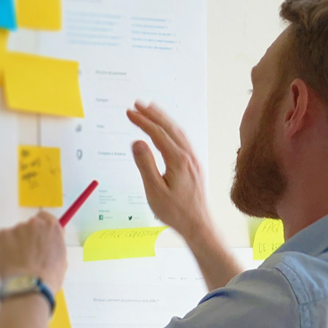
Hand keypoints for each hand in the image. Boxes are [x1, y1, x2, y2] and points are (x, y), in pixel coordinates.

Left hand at [0, 211, 66, 293]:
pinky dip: (5, 248)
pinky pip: (3, 239)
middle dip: (29, 238)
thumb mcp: (61, 261)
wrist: (29, 286)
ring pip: (16, 234)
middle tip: (28, 254)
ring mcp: (18, 228)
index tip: (39, 235)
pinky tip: (10, 262)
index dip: (42, 228)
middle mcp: (35, 224)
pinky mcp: (3, 234)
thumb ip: (55, 246)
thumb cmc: (47, 278)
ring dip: (16, 244)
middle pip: (30, 225)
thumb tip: (50, 245)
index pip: (46, 217)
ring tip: (19, 263)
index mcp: (52, 228)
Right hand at [126, 102, 211, 242]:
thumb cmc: (176, 212)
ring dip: (163, 118)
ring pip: (178, 131)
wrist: (198, 224)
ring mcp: (193, 159)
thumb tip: (137, 142)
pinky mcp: (194, 164)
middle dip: (152, 113)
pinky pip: (183, 139)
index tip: (129, 112)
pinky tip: (167, 129)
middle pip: (169, 127)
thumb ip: (145, 165)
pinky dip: (172, 128)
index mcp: (178, 160)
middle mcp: (188, 156)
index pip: (157, 133)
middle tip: (137, 103)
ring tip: (150, 109)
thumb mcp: (155, 191)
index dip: (142, 121)